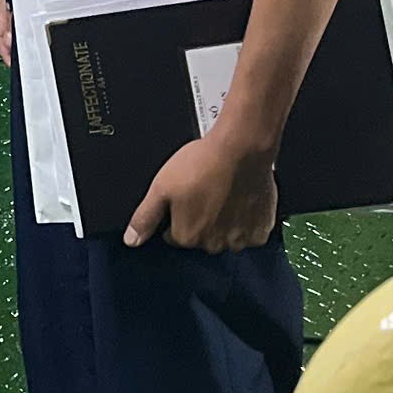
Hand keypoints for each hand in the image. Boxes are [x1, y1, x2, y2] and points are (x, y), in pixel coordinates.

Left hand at [125, 129, 278, 251]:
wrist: (241, 147)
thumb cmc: (203, 164)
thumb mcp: (161, 186)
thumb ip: (145, 217)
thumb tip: (132, 240)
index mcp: (188, 236)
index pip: (174, 236)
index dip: (175, 216)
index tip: (182, 198)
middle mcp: (214, 244)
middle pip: (200, 237)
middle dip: (199, 219)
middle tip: (203, 191)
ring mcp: (240, 239)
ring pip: (225, 236)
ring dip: (223, 221)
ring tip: (222, 192)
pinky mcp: (261, 229)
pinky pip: (249, 232)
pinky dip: (245, 220)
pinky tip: (240, 199)